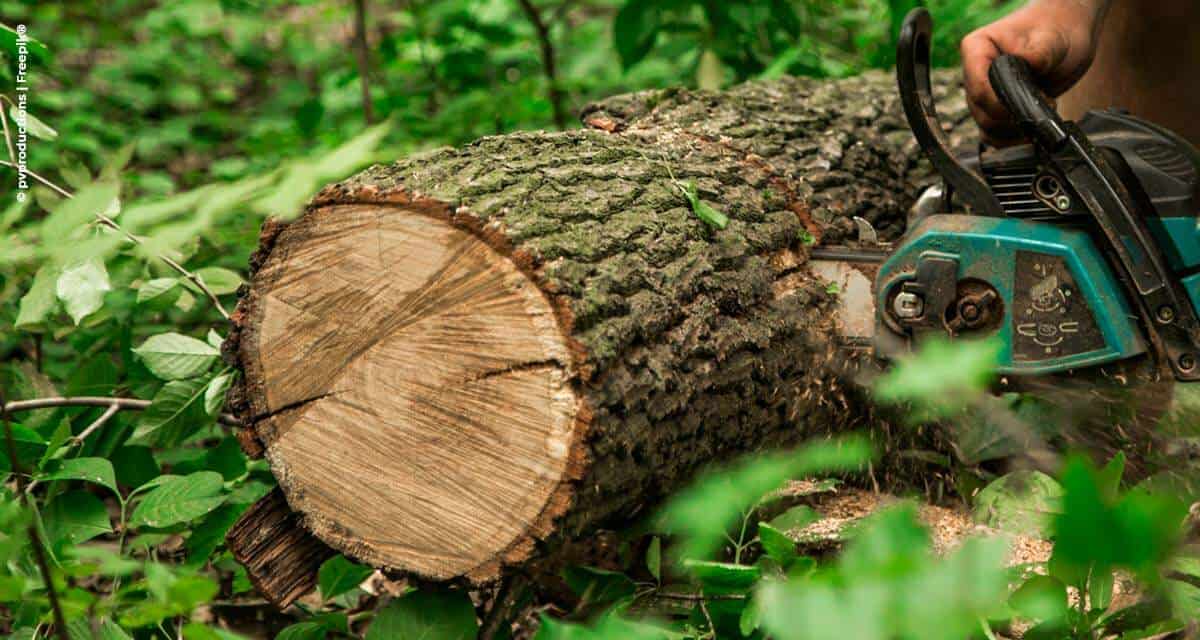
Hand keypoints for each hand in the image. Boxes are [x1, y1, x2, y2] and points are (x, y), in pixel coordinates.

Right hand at [961, 0, 1109, 140]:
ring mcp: (983, 93)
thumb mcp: (1051, 38)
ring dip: (1014, 131)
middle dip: (1013, 118)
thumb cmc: (1056, 29)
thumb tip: (1029, 66)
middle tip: (1046, 104)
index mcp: (977, 49)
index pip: (978, 88)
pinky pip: (993, 135)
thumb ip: (1038, 54)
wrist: (1066, 35)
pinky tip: (1032, 130)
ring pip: (986, 127)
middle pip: (980, 111)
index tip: (1030, 102)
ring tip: (1041, 115)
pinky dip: (1012, 139)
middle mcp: (974, 73)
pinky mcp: (995, 109)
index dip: (1002, 104)